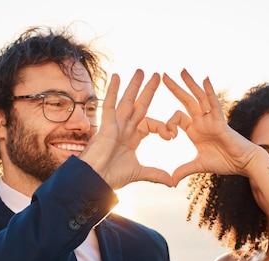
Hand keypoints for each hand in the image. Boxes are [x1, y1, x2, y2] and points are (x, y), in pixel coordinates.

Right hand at [79, 70, 174, 188]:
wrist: (95, 180)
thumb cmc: (112, 176)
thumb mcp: (139, 173)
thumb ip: (155, 174)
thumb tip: (172, 182)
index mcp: (133, 138)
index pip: (151, 124)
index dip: (163, 127)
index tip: (172, 136)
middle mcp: (125, 128)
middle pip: (139, 105)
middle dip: (148, 91)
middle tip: (157, 75)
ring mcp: (115, 125)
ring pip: (127, 101)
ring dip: (134, 86)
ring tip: (141, 71)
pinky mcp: (106, 126)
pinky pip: (110, 105)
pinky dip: (113, 91)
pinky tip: (117, 76)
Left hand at [162, 69, 261, 184]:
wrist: (242, 164)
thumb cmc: (224, 162)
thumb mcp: (199, 165)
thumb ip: (184, 170)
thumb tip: (170, 182)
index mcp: (194, 130)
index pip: (177, 118)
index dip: (168, 124)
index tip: (167, 136)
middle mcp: (202, 121)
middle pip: (185, 101)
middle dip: (175, 88)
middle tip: (163, 74)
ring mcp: (211, 119)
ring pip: (198, 98)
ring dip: (190, 84)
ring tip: (181, 70)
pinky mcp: (220, 122)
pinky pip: (214, 104)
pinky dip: (210, 92)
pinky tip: (205, 79)